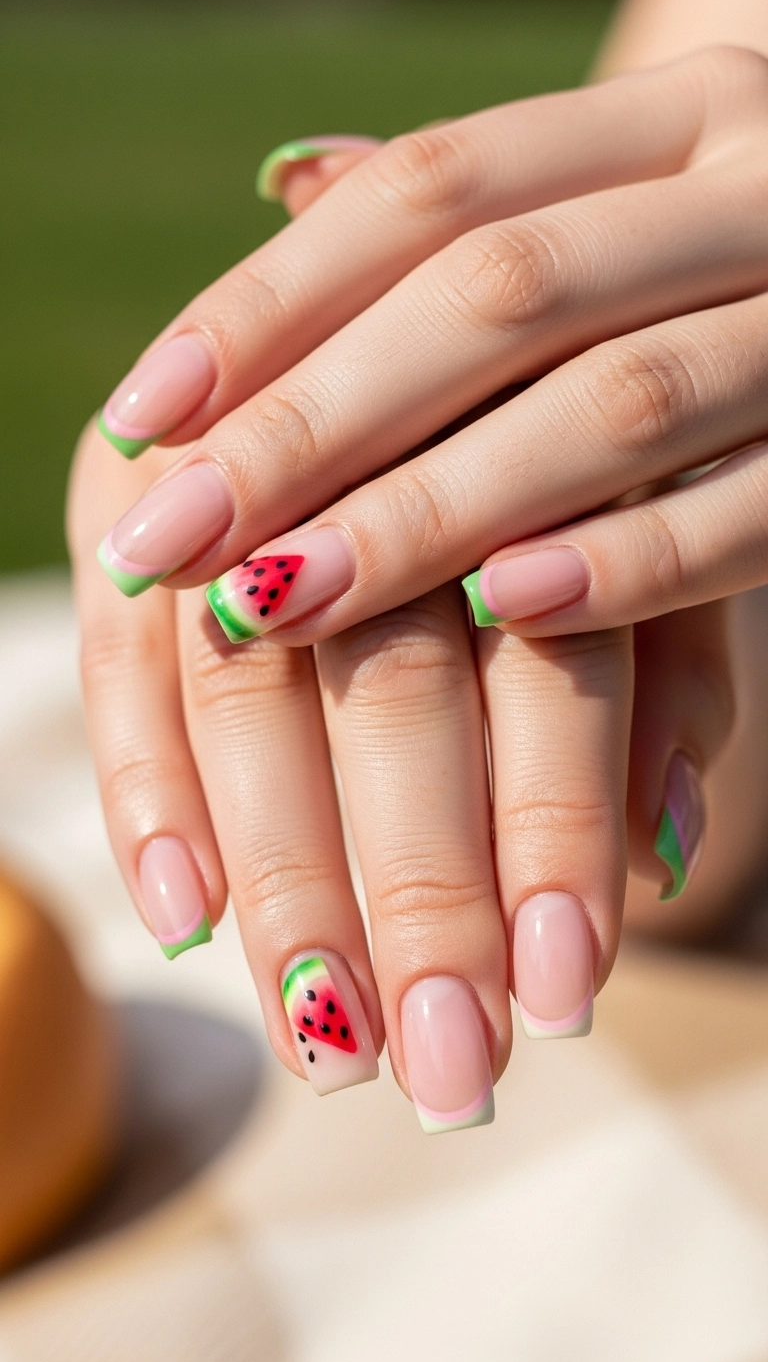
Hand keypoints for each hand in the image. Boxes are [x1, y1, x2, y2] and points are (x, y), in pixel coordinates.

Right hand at [70, 410, 752, 1129]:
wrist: (405, 292)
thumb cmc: (554, 438)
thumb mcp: (654, 523)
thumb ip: (671, 670)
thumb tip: (671, 852)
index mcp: (528, 443)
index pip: (541, 662)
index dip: (550, 828)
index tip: (563, 993)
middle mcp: (370, 445)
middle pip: (394, 687)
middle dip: (421, 887)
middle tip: (447, 1069)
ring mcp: (227, 462)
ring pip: (246, 684)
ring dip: (285, 873)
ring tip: (323, 1036)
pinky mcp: (125, 484)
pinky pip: (122, 648)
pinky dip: (148, 784)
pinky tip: (180, 915)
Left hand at [93, 47, 767, 649]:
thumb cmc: (724, 275)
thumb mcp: (618, 211)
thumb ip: (475, 215)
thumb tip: (284, 184)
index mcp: (663, 122)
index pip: (434, 186)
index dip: (274, 301)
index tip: (144, 414)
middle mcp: (747, 186)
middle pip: (497, 296)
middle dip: (316, 426)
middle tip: (172, 536)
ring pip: (612, 408)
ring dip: (433, 513)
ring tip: (281, 598)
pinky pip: (755, 512)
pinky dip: (631, 565)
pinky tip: (502, 613)